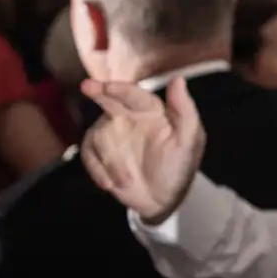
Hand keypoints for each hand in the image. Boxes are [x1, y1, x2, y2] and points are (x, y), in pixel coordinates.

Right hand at [80, 75, 205, 223]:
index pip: (134, 94)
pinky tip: (110, 184)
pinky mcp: (98, 154)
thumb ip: (184, 111)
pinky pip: (89, 156)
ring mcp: (110, 135)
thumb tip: (178, 79)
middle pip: (108, 100)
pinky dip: (98, 170)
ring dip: (111, 161)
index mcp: (150, 110)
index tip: (108, 86)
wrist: (164, 198)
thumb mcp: (189, 141)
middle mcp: (127, 117)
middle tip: (87, 87)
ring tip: (126, 180)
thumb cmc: (179, 165)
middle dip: (97, 92)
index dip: (121, 89)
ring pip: (99, 136)